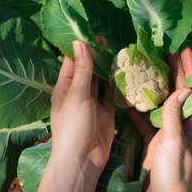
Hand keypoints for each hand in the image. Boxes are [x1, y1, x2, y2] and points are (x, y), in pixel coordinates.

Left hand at [21, 38, 114, 191]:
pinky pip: (113, 94)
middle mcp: (79, 92)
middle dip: (97, 55)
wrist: (83, 160)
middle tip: (110, 39)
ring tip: (120, 51)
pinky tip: (126, 71)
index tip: (92, 32)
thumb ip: (83, 69)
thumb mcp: (77, 94)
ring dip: (108, 68)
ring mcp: (93, 102)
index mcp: (65, 87)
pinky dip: (118, 84)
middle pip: (88, 69)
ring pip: (102, 80)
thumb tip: (79, 42)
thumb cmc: (74, 125)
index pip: (72, 61)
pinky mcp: (107, 111)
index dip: (81, 47)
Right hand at [128, 47, 191, 191]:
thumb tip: (184, 88)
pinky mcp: (152, 140)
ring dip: (155, 87)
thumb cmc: (173, 171)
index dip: (189, 69)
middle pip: (178, 92)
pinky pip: (145, 121)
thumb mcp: (174, 140)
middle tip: (164, 53)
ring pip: (161, 104)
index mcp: (191, 123)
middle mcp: (180, 124)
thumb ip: (175, 114)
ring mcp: (166, 132)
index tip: (183, 50)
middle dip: (173, 72)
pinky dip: (138, 110)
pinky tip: (128, 100)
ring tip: (146, 68)